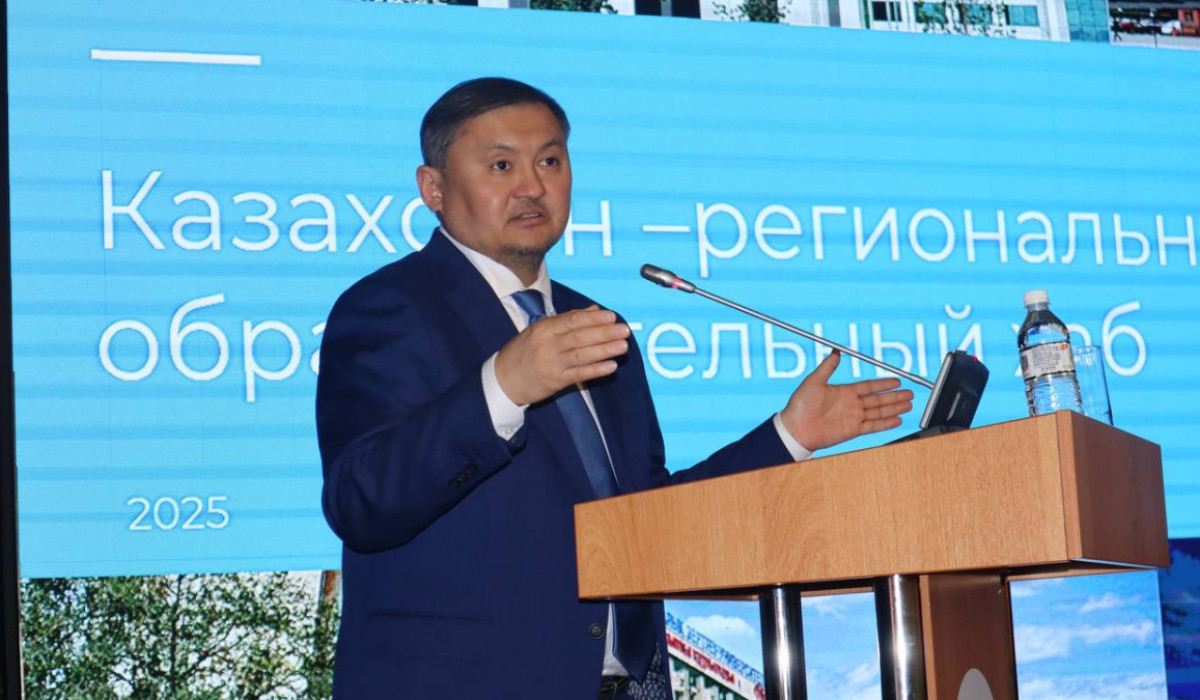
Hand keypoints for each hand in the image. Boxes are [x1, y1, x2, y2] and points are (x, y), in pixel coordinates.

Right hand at [494, 306, 629, 405]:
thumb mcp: (540, 330)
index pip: (572, 320)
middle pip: (580, 337)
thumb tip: (594, 310)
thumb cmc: (524, 351)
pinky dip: (595, 370)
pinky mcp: (555, 381)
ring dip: (604, 350)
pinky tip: (611, 366)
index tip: (612, 316)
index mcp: (544, 328)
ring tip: (623, 346)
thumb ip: (568, 320)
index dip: (593, 319)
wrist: (503, 379)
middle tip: (624, 330)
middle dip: (604, 333)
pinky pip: (579, 375)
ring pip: (582, 355)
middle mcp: (547, 344)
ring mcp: (551, 364)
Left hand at [780, 351, 913, 450]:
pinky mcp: (852, 431)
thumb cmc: (800, 405)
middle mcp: (851, 404)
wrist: (795, 428)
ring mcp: (853, 418)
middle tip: (910, 393)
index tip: (898, 381)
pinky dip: (886, 423)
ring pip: (879, 412)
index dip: (884, 384)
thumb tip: (835, 351)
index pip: (869, 386)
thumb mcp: (814, 381)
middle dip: (895, 396)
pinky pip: (873, 426)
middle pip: (879, 399)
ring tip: (909, 405)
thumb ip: (827, 367)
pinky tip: (897, 420)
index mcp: (844, 392)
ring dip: (894, 408)